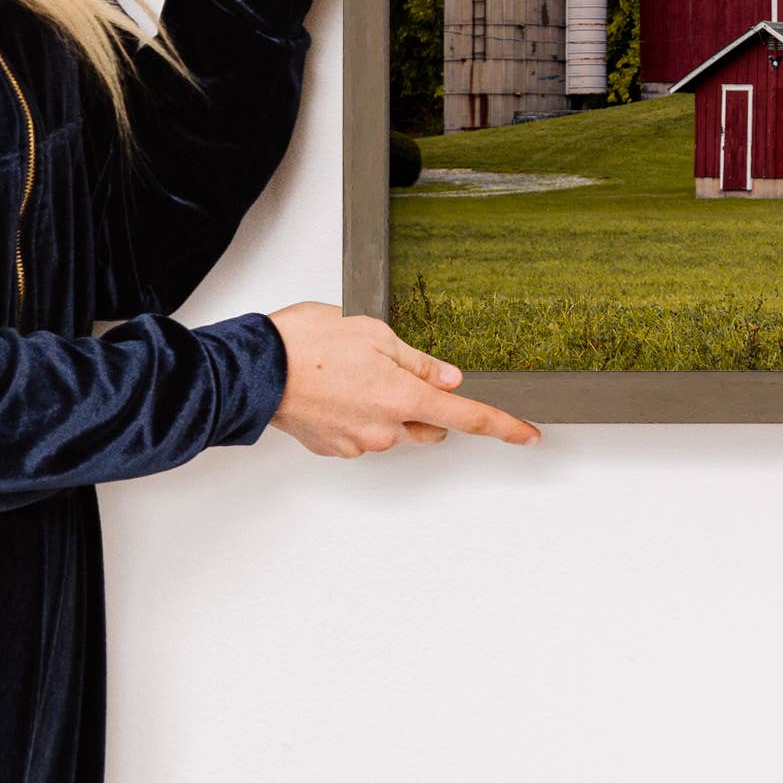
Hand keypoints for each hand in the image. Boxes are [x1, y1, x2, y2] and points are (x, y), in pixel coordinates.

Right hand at [264, 304, 539, 455]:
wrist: (255, 369)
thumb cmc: (308, 343)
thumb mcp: (376, 334)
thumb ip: (418, 361)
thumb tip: (449, 378)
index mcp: (402, 398)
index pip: (466, 416)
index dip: (502, 426)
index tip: (528, 436)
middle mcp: (384, 429)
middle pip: (428, 424)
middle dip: (425, 403)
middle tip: (395, 368)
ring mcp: (358, 443)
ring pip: (393, 429)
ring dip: (388, 406)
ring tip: (354, 371)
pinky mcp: (334, 448)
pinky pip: (363, 433)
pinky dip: (360, 414)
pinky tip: (338, 389)